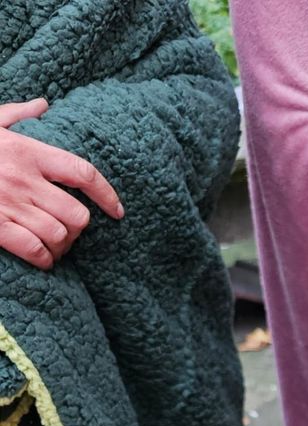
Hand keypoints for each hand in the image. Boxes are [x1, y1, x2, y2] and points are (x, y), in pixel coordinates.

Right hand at [0, 99, 122, 269]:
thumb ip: (17, 115)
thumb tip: (44, 104)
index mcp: (27, 151)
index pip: (83, 173)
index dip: (108, 195)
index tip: (118, 211)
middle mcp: (23, 179)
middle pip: (79, 215)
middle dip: (79, 227)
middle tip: (69, 229)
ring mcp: (9, 204)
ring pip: (61, 236)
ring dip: (62, 246)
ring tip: (55, 245)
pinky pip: (36, 251)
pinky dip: (44, 259)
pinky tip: (42, 258)